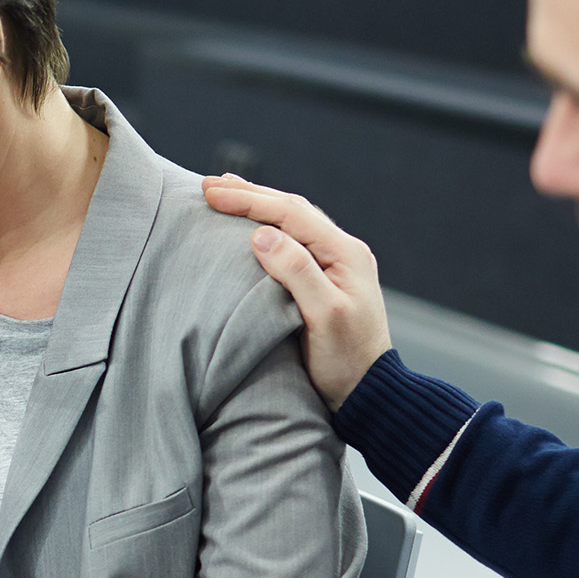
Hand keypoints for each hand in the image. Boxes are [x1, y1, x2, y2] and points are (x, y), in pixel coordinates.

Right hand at [200, 174, 390, 409]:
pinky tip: (253, 226)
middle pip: (292, 210)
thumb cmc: (346, 360)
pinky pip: (295, 238)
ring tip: (227, 192)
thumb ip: (297, 272)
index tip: (211, 194)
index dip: (249, 200)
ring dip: (259, 205)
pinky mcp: (327, 277)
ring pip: (293, 221)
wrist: (369, 392)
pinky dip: (269, 224)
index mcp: (345, 253)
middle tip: (209, 185)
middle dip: (250, 195)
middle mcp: (344, 251)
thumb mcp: (323, 317)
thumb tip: (262, 235)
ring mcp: (337, 263)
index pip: (291, 214)